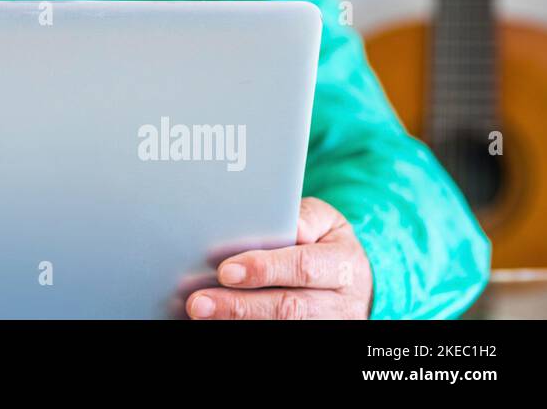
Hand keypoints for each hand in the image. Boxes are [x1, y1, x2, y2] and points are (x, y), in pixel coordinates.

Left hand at [186, 197, 372, 318]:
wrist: (354, 281)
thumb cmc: (328, 244)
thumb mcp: (328, 222)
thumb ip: (307, 218)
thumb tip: (289, 224)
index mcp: (342, 266)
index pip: (303, 267)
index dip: (264, 269)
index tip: (226, 270)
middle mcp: (338, 303)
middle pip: (287, 308)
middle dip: (239, 305)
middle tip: (199, 301)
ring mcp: (326, 325)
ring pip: (281, 327)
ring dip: (237, 320)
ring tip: (201, 313)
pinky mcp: (309, 335)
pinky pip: (277, 334)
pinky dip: (244, 329)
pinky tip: (217, 322)